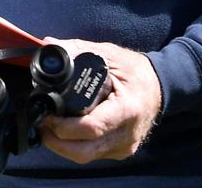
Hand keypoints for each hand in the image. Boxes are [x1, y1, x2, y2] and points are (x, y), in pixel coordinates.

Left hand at [38, 37, 161, 163]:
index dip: (63, 125)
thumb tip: (49, 44)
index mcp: (127, 109)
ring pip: (85, 156)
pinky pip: (92, 154)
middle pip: (83, 151)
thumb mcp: (108, 54)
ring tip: (49, 126)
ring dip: (61, 145)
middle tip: (41, 122)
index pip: (91, 127)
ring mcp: (125, 146)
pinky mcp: (121, 151)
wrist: (159, 86)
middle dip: (56, 141)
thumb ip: (77, 49)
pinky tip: (66, 130)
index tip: (46, 113)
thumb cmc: (134, 71)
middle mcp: (127, 134)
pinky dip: (74, 145)